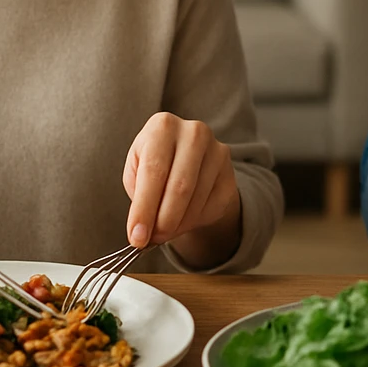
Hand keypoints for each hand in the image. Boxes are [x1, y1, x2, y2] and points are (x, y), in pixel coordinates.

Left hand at [122, 112, 239, 249]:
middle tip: (151, 240)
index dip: (144, 208)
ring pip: (196, 201)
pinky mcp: (230, 173)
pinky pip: (212, 207)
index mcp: (163, 126)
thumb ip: (139, 197)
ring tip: (163, 229)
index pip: (154, 171)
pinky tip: (182, 219)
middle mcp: (194, 133)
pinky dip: (193, 222)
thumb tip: (142, 232)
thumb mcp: (137, 172)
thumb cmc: (155, 165)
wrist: (187, 159)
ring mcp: (217, 151)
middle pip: (180, 187)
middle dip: (163, 221)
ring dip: (177, 225)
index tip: (136, 236)